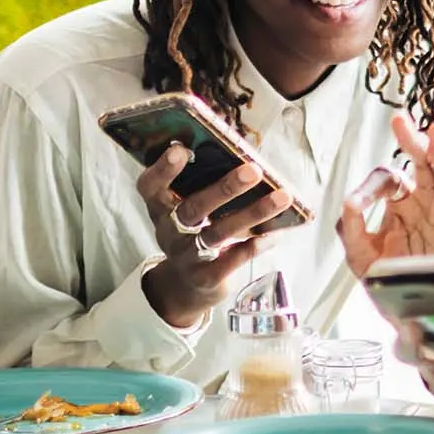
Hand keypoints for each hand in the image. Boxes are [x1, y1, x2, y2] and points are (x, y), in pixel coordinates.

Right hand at [133, 144, 296, 328]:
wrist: (184, 284)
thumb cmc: (192, 230)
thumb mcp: (185, 207)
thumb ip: (202, 183)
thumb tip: (243, 155)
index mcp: (159, 207)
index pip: (151, 186)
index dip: (163, 169)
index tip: (180, 149)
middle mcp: (168, 230)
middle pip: (194, 208)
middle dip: (225, 188)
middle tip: (254, 171)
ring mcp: (186, 256)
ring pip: (220, 233)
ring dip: (253, 213)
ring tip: (283, 197)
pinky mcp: (205, 277)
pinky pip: (233, 260)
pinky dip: (256, 245)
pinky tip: (276, 232)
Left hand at [337, 114, 433, 278]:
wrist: (424, 315)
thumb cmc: (396, 283)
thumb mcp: (362, 258)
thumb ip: (350, 230)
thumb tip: (350, 202)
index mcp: (400, 204)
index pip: (389, 179)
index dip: (374, 187)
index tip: (360, 204)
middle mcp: (425, 201)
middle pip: (420, 162)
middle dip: (411, 140)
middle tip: (399, 120)